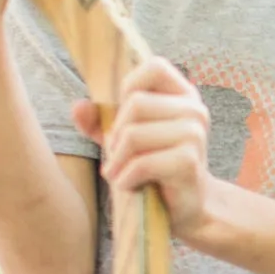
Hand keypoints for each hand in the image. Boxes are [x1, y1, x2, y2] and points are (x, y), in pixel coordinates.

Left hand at [82, 59, 218, 240]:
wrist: (188, 206)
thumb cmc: (156, 166)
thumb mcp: (124, 139)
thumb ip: (100, 120)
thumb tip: (78, 107)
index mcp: (184, 95)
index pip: (155, 67)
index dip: (130, 86)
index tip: (125, 116)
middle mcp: (195, 110)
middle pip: (136, 103)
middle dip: (116, 133)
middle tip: (116, 155)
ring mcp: (194, 136)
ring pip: (134, 134)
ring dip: (117, 160)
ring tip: (119, 173)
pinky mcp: (189, 163)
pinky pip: (141, 163)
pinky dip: (126, 178)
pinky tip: (129, 185)